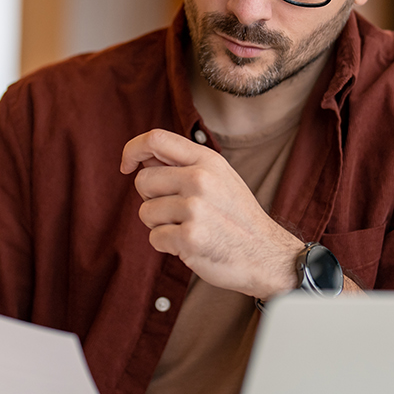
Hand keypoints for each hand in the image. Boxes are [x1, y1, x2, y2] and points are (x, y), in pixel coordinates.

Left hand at [121, 128, 304, 299]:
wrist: (266, 254)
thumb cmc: (237, 217)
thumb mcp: (219, 178)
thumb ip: (184, 165)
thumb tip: (143, 157)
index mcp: (207, 160)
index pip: (155, 138)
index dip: (132, 150)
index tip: (127, 165)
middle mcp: (200, 179)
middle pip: (143, 180)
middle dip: (151, 199)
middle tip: (177, 211)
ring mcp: (195, 209)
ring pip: (145, 212)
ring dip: (160, 225)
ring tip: (189, 228)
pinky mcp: (190, 238)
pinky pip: (154, 238)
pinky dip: (167, 246)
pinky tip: (190, 245)